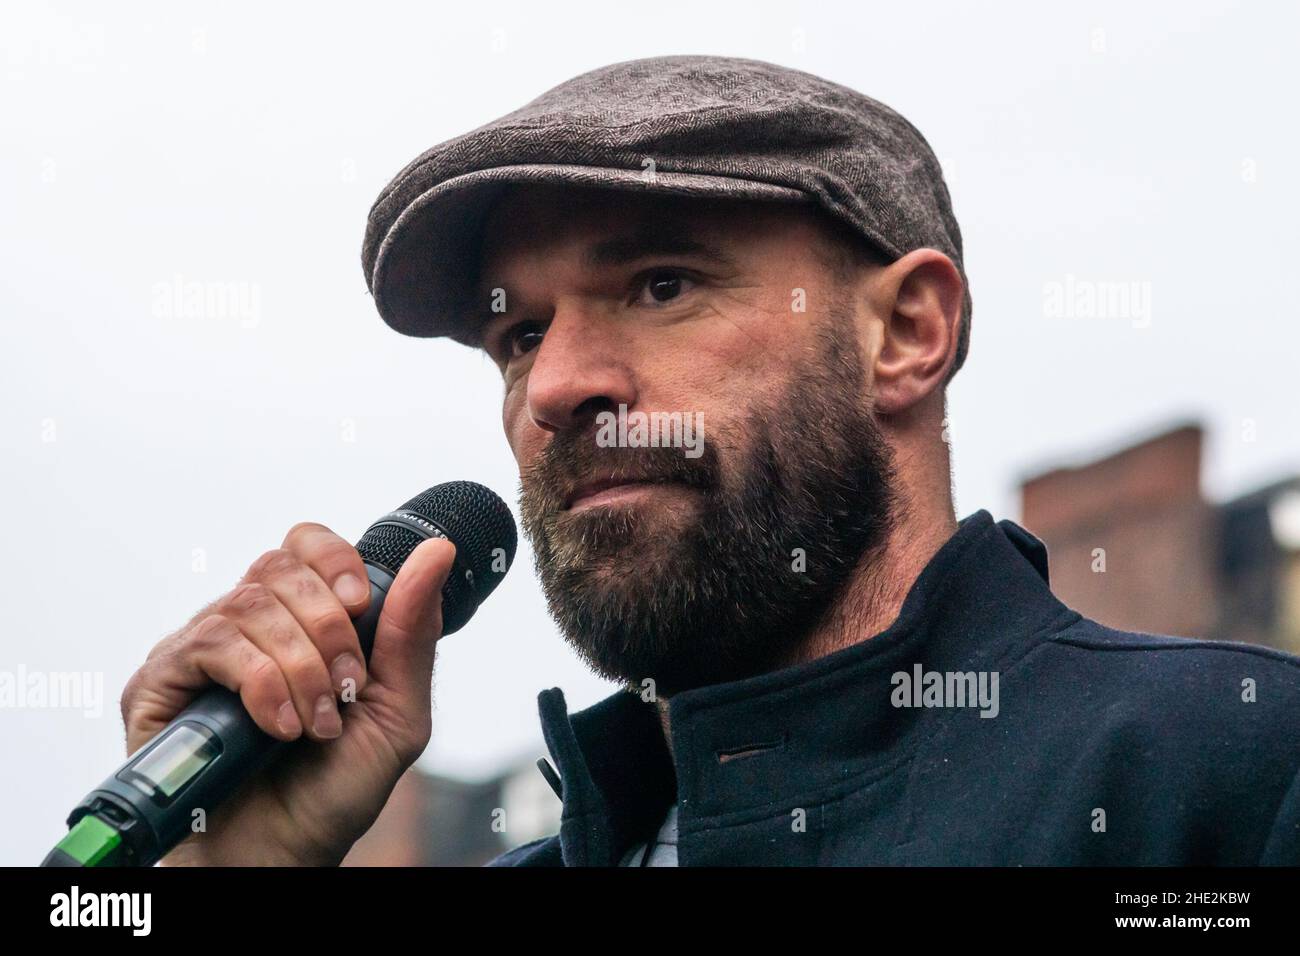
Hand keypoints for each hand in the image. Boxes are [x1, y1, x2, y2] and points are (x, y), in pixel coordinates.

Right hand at [120, 523, 455, 864]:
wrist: (283, 855)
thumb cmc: (333, 789)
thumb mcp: (396, 710)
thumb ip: (411, 631)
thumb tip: (437, 551)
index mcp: (300, 621)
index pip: (305, 546)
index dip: (334, 561)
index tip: (361, 605)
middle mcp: (246, 626)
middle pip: (280, 566)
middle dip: (328, 627)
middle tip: (345, 689)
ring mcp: (199, 650)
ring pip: (250, 604)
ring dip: (299, 668)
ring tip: (314, 725)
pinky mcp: (159, 682)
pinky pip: (210, 642)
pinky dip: (260, 683)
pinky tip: (277, 728)